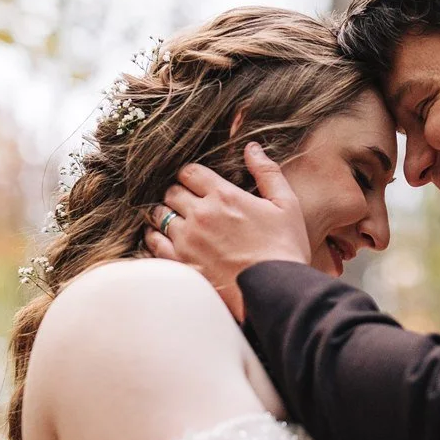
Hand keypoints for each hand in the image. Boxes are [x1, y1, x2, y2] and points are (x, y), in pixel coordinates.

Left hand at [145, 144, 312, 316]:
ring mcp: (187, 240)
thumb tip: (251, 148)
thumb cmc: (285, 249)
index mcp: (224, 195)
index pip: (190, 171)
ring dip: (165, 214)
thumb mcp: (286, 204)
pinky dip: (154, 237)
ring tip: (176, 220)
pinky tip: (164, 238)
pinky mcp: (180, 263)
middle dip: (179, 193)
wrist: (276, 291)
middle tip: (188, 203)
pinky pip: (153, 243)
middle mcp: (200, 214)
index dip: (192, 176)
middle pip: (172, 191)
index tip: (198, 184)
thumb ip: (267, 172)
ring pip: (159, 215)